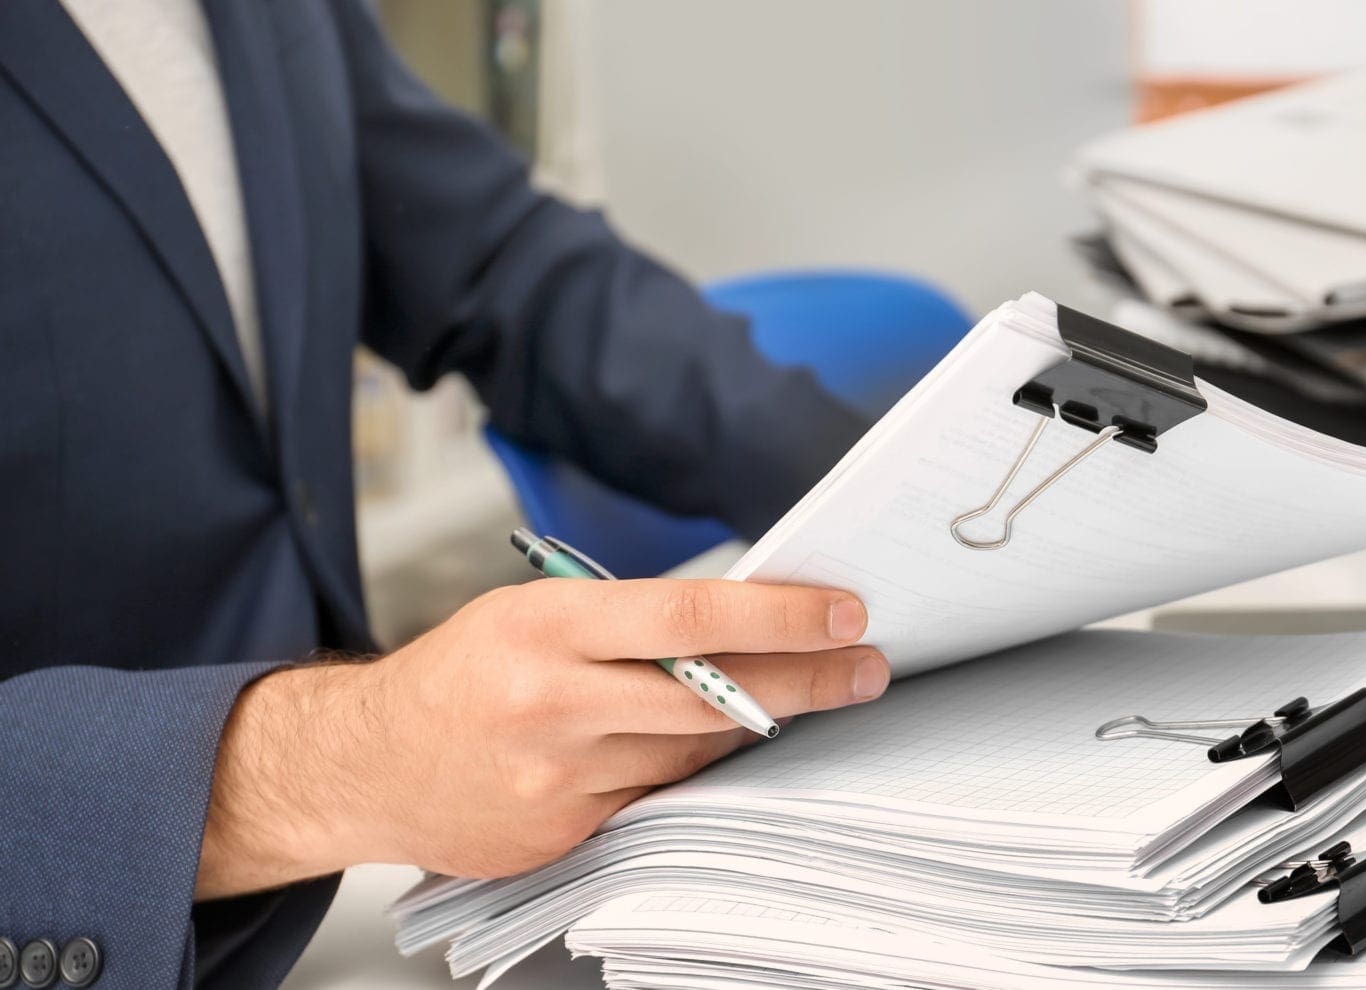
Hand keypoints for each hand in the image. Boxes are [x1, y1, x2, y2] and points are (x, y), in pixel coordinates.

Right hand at [195, 579, 885, 898]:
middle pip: (712, 696)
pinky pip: (657, 798)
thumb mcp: (530, 612)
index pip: (689, 616)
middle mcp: (553, 703)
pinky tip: (719, 748)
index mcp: (545, 627)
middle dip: (805, 681)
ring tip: (808, 696)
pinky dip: (693, 770)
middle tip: (864, 667)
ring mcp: (559, 779)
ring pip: (693, 753)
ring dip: (755, 726)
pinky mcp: (563, 833)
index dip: (780, 615)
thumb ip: (627, 620)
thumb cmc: (457, 675)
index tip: (843, 612)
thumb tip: (742, 622)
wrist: (363, 764)